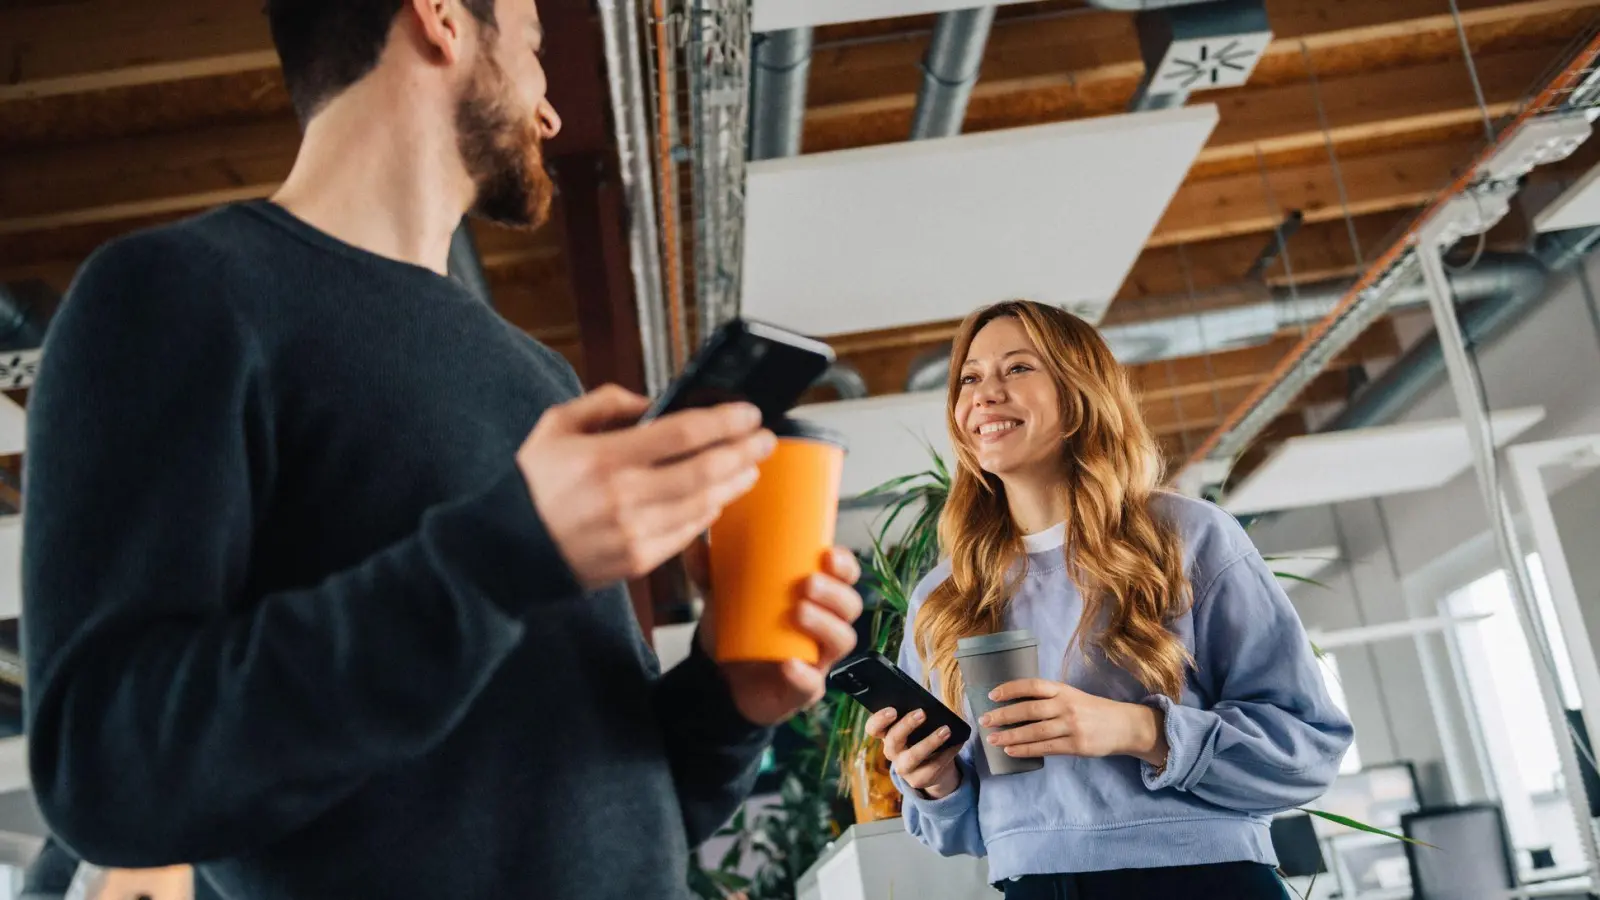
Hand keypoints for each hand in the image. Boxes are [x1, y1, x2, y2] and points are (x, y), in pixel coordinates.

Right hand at [518, 385, 774, 589]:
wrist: (506, 549)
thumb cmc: (531, 485)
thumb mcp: (556, 427)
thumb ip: (604, 403)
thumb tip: (650, 401)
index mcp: (604, 457)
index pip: (682, 434)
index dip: (724, 421)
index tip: (749, 412)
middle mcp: (623, 497)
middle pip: (705, 471)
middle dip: (744, 452)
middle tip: (764, 439)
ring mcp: (633, 533)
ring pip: (703, 505)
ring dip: (734, 484)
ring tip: (750, 467)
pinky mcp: (637, 561)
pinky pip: (686, 534)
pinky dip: (708, 514)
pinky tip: (718, 498)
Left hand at [688, 544, 862, 725]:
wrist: (718, 677)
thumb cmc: (735, 629)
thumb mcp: (720, 595)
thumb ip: (709, 571)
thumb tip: (695, 544)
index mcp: (814, 596)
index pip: (844, 576)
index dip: (844, 565)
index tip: (828, 555)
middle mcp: (824, 625)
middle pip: (849, 606)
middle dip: (834, 592)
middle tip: (807, 583)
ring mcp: (818, 659)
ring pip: (842, 640)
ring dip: (825, 624)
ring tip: (798, 612)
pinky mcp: (803, 689)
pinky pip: (813, 684)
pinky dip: (803, 674)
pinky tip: (788, 664)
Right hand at [865, 707, 962, 799]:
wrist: (933, 767)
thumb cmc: (923, 736)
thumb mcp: (917, 726)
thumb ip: (917, 716)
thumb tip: (931, 707)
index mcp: (886, 734)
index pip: (873, 728)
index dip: (879, 719)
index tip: (893, 710)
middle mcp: (891, 752)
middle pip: (892, 740)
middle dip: (906, 725)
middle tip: (922, 713)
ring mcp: (903, 768)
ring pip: (912, 757)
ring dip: (930, 742)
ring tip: (946, 730)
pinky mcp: (917, 780)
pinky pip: (932, 768)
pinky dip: (947, 754)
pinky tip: (957, 743)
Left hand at [982, 678, 1168, 765]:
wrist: (1124, 726)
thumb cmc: (1093, 710)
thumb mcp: (1072, 696)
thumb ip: (1049, 698)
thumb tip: (1015, 704)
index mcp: (1063, 690)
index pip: (1032, 686)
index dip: (1010, 689)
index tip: (992, 695)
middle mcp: (1066, 706)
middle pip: (1029, 710)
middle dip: (1003, 715)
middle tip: (984, 720)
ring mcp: (1071, 726)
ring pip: (1034, 732)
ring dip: (1010, 736)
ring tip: (992, 739)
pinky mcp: (1076, 746)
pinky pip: (1045, 748)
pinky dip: (1025, 750)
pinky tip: (1011, 751)